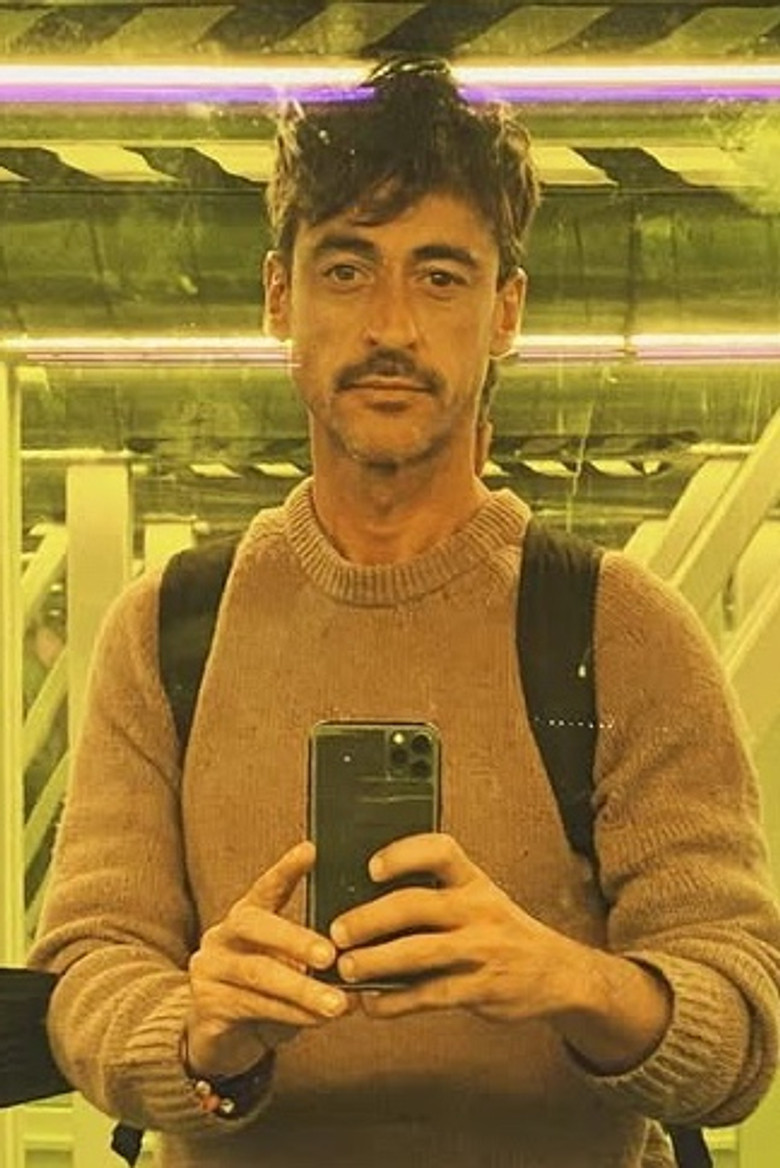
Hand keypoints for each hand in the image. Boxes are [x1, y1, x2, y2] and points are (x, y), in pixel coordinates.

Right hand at [186, 841, 349, 1076]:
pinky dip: (291, 1014)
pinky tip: (317, 1020)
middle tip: (330, 955)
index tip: (311, 850)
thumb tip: (360, 957)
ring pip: (258, 972)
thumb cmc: (266, 995)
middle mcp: (223, 935)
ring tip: (337, 1004)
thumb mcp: (288, 969)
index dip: (287, 869)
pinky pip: (254, 1006)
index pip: (267, 887)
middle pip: (254, 924)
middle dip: (296, 938)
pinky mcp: (206, 1005)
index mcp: (247, 916)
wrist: (221, 1040)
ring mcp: (210, 968)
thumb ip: (313, 959)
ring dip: (302, 989)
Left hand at [330, 834, 670, 1073]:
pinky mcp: (480, 989)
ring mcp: (481, 950)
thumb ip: (434, 894)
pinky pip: (430, 996)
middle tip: (337, 931)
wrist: (555, 972)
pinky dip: (395, 1003)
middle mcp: (478, 909)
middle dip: (370, 918)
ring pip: (419, 953)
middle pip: (417, 906)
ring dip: (376, 961)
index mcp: (474, 880)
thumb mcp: (478, 898)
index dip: (403, 855)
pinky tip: (371, 1004)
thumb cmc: (498, 929)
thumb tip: (361, 897)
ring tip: (345, 968)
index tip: (370, 867)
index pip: (440, 850)